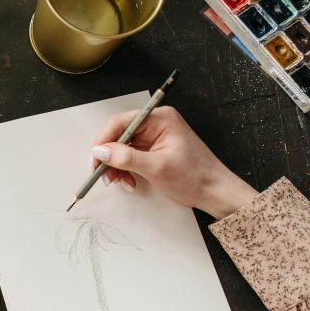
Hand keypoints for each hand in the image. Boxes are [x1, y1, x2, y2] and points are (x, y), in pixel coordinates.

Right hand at [92, 106, 256, 218]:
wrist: (213, 191)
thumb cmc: (195, 177)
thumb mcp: (156, 168)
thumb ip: (126, 158)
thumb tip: (100, 151)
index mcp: (160, 119)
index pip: (120, 122)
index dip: (104, 141)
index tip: (95, 160)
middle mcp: (156, 124)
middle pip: (119, 135)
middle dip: (110, 157)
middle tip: (106, 175)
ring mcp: (155, 137)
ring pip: (122, 147)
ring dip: (116, 166)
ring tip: (121, 181)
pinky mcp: (154, 149)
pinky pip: (130, 156)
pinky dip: (125, 169)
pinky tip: (129, 180)